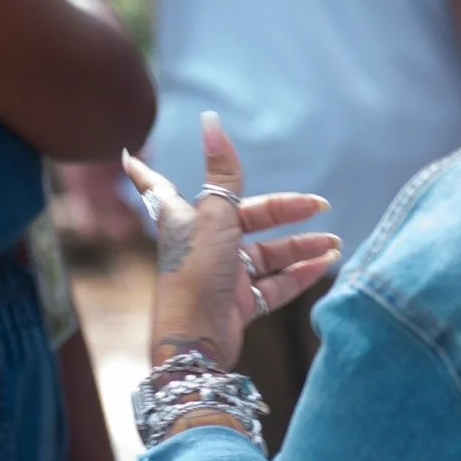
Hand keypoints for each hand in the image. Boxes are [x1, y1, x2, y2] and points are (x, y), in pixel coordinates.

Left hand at [123, 112, 339, 370]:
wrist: (196, 341)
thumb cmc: (197, 272)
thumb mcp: (215, 216)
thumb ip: (223, 172)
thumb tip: (212, 120)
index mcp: (184, 219)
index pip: (159, 187)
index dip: (144, 171)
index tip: (126, 157)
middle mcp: (203, 244)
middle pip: (247, 218)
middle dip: (286, 212)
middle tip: (320, 207)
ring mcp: (223, 275)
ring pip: (266, 253)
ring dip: (300, 247)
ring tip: (333, 244)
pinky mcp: (240, 303)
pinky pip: (274, 283)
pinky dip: (298, 274)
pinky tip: (323, 265)